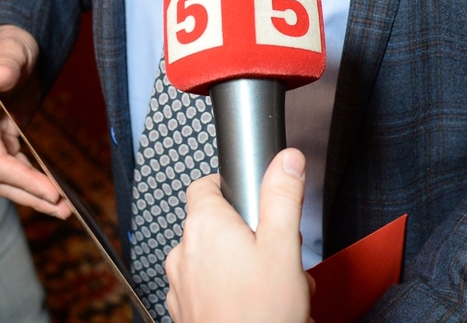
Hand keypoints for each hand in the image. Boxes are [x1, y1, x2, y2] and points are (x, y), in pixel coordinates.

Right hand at [0, 24, 70, 217]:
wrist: (9, 48)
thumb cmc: (8, 47)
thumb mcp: (11, 50)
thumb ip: (6, 64)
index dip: (22, 179)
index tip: (51, 191)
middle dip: (31, 195)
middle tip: (63, 208)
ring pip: (6, 181)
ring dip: (33, 196)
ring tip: (64, 209)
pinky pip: (14, 171)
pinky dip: (33, 183)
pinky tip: (54, 193)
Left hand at [166, 149, 313, 322]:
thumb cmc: (259, 314)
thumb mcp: (283, 247)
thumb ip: (282, 196)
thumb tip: (285, 159)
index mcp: (204, 226)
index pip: (206, 184)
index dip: (234, 187)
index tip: (257, 201)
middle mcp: (184, 252)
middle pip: (217, 223)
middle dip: (251, 234)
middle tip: (278, 254)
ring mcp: (181, 285)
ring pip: (215, 258)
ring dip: (243, 265)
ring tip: (273, 286)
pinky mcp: (185, 311)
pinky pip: (208, 287)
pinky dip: (230, 290)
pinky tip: (257, 304)